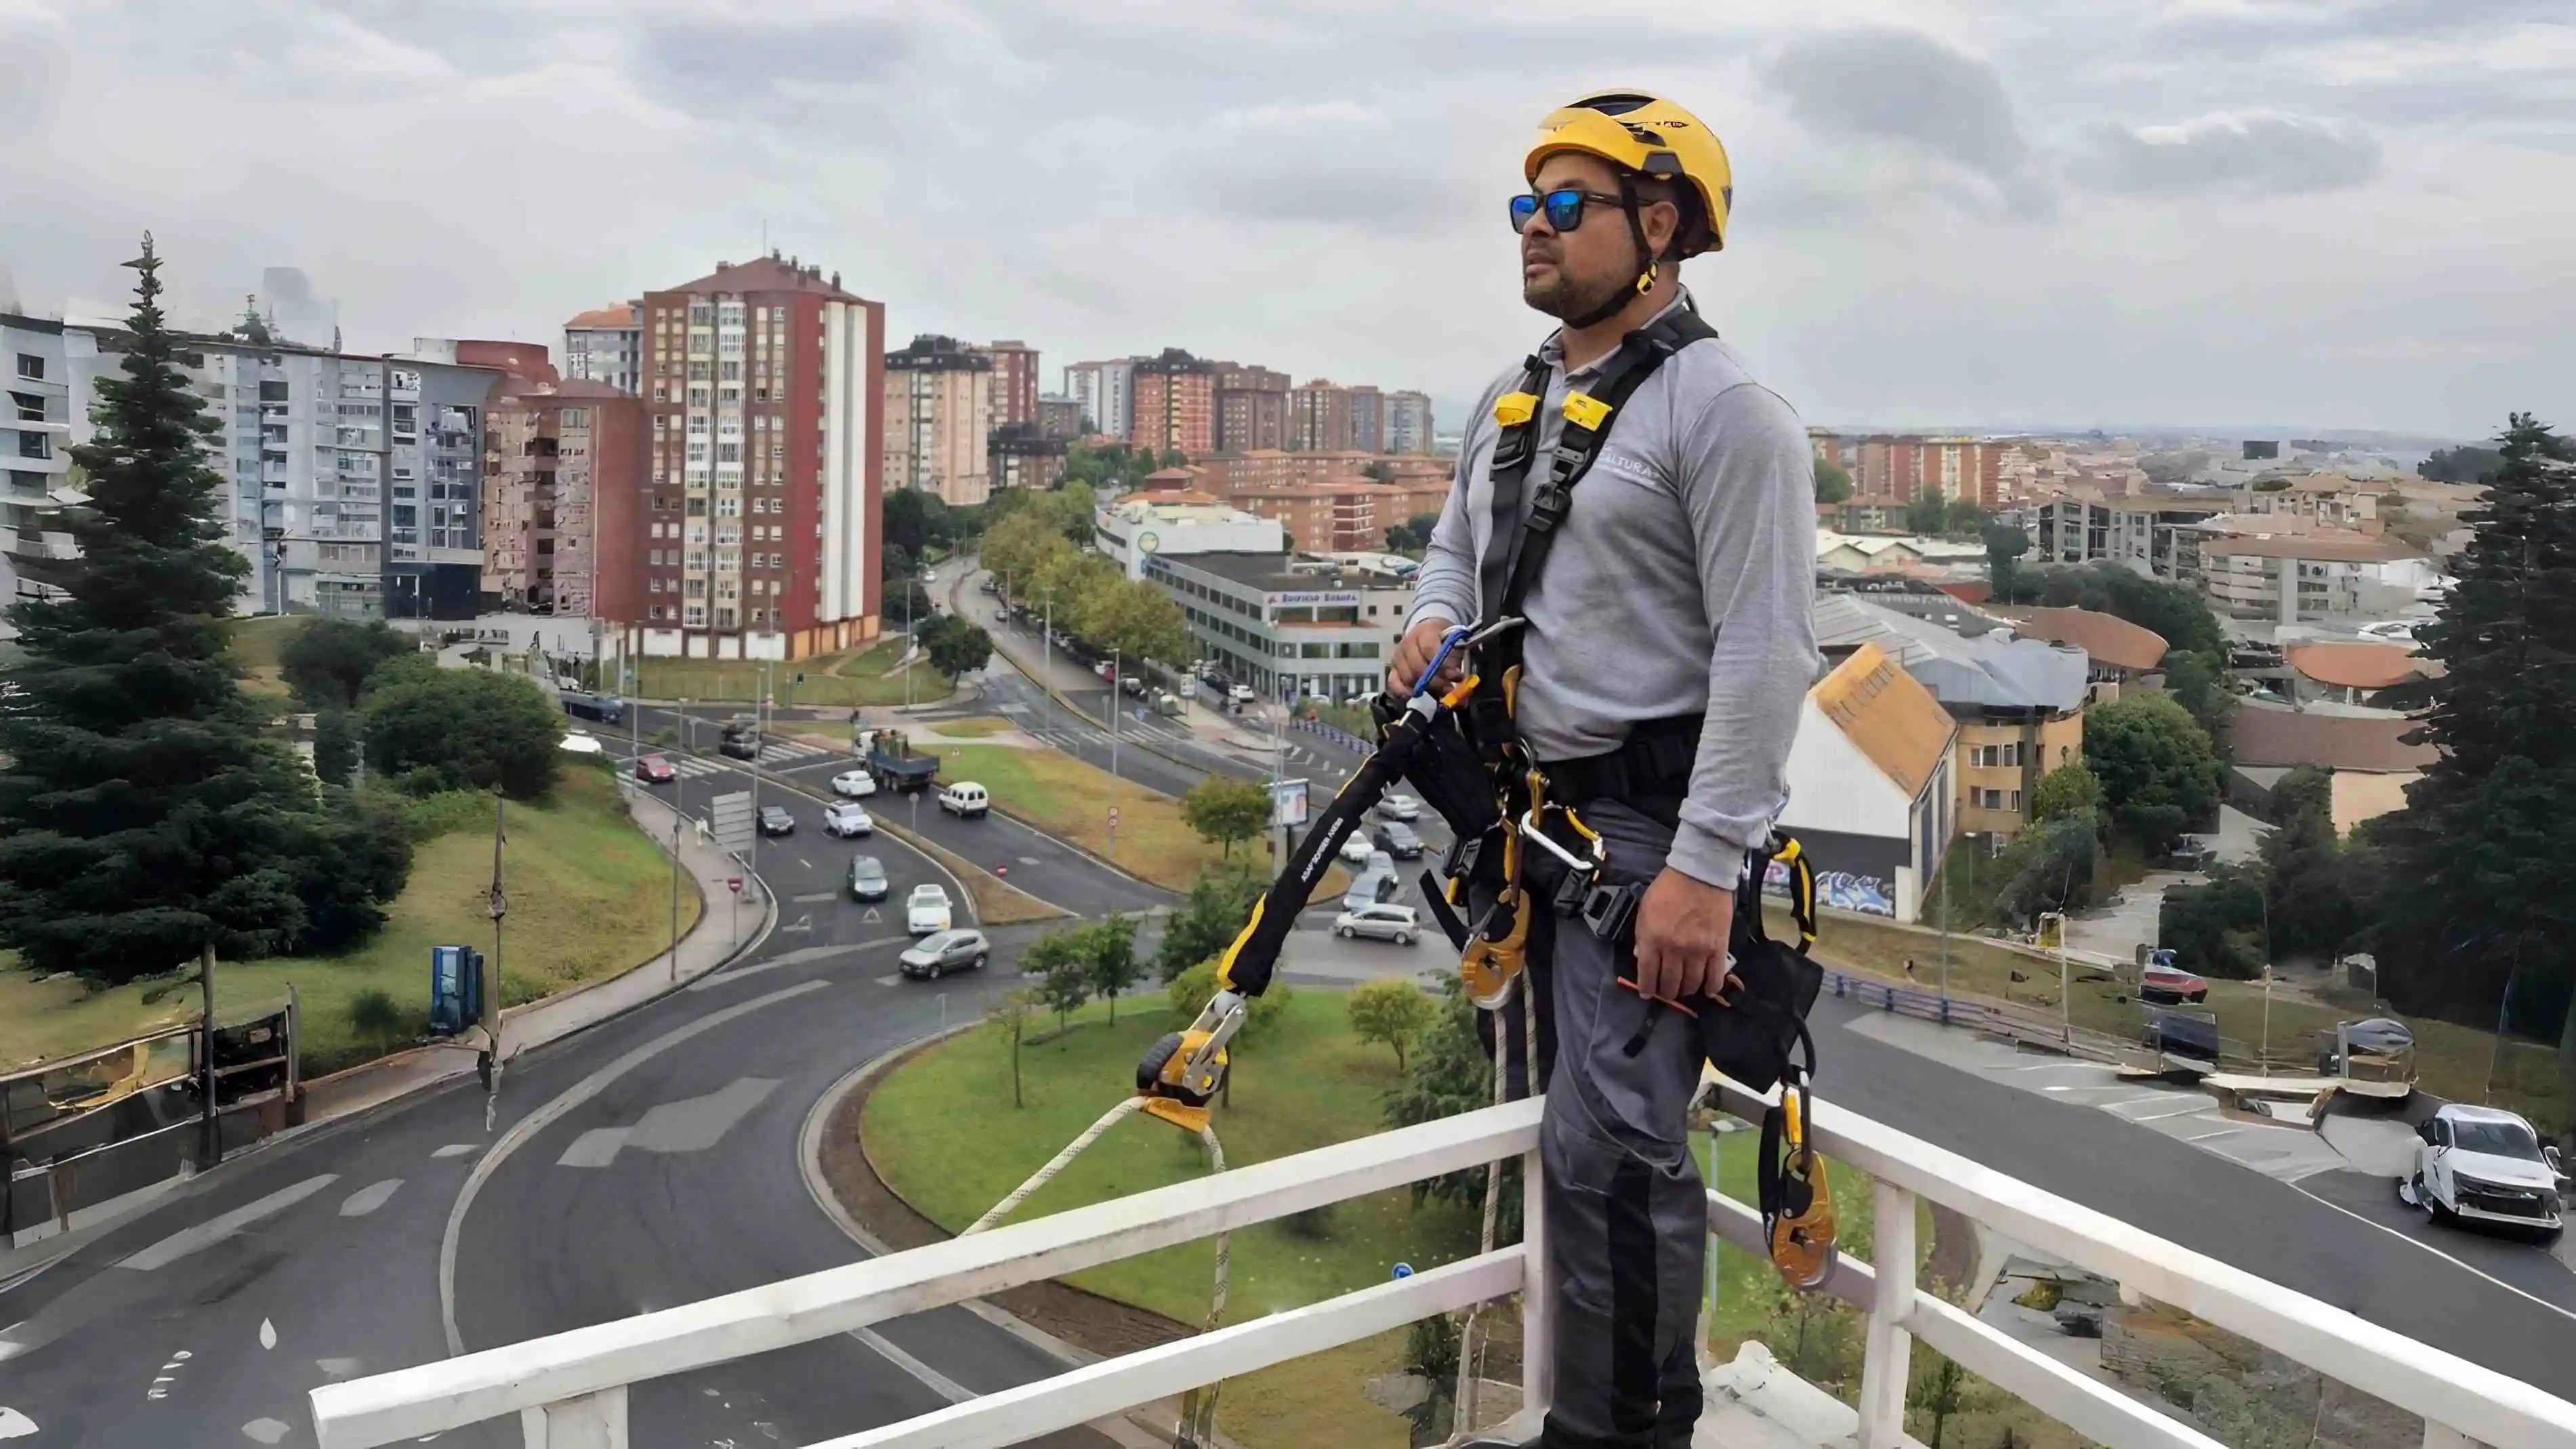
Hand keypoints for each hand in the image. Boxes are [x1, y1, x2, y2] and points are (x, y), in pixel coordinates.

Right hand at [1387, 619, 1465, 696]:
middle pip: (1417, 666)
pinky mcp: (1393, 668)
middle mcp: (1408, 642)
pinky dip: (1402, 691)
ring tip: (1437, 693)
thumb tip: (1455, 677)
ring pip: (1407, 676)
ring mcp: (1398, 655)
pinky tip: (1412, 695)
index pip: (1429, 649)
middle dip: (1434, 681)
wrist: (1428, 634)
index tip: (1456, 677)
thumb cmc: (1443, 641)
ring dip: (1422, 688)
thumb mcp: (1453, 644)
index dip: (1442, 665)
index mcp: (1425, 631)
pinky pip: (1393, 682)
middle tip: (1448, 689)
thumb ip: (1454, 660)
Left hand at [1632, 868, 1734, 1003]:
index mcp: (1653, 939)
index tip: (1647, 993)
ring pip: (1692, 983)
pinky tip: (1707, 991)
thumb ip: (1642, 935)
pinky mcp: (1718, 948)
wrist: (1699, 873)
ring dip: (1686, 990)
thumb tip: (1641, 956)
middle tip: (1667, 991)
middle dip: (1666, 992)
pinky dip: (1711, 988)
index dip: (1647, 989)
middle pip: (1670, 983)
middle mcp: (1674, 950)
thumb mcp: (1645, 909)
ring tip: (1684, 988)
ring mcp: (1698, 951)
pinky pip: (1716, 976)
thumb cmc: (1668, 888)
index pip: (1647, 975)